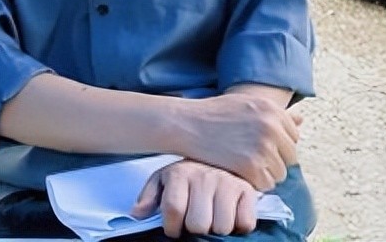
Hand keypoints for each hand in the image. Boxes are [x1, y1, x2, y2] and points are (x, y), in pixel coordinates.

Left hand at [133, 159, 256, 238]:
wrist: (220, 155)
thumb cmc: (188, 175)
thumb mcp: (163, 180)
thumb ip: (149, 197)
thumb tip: (137, 214)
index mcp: (180, 173)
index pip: (174, 209)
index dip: (172, 227)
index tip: (174, 229)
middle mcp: (204, 177)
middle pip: (198, 224)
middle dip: (195, 229)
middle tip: (195, 220)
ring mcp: (228, 183)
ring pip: (222, 227)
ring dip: (216, 229)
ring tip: (212, 216)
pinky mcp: (248, 191)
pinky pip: (245, 223)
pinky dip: (238, 225)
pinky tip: (230, 214)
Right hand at [172, 92, 300, 190]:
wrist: (187, 124)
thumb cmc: (215, 114)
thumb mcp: (246, 104)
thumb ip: (275, 114)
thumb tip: (301, 119)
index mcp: (272, 110)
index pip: (293, 136)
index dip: (276, 143)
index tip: (257, 143)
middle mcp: (271, 127)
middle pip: (290, 156)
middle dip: (274, 159)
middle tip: (250, 156)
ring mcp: (262, 147)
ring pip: (280, 173)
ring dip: (264, 172)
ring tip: (243, 162)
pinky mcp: (252, 167)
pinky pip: (266, 184)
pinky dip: (254, 182)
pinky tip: (239, 170)